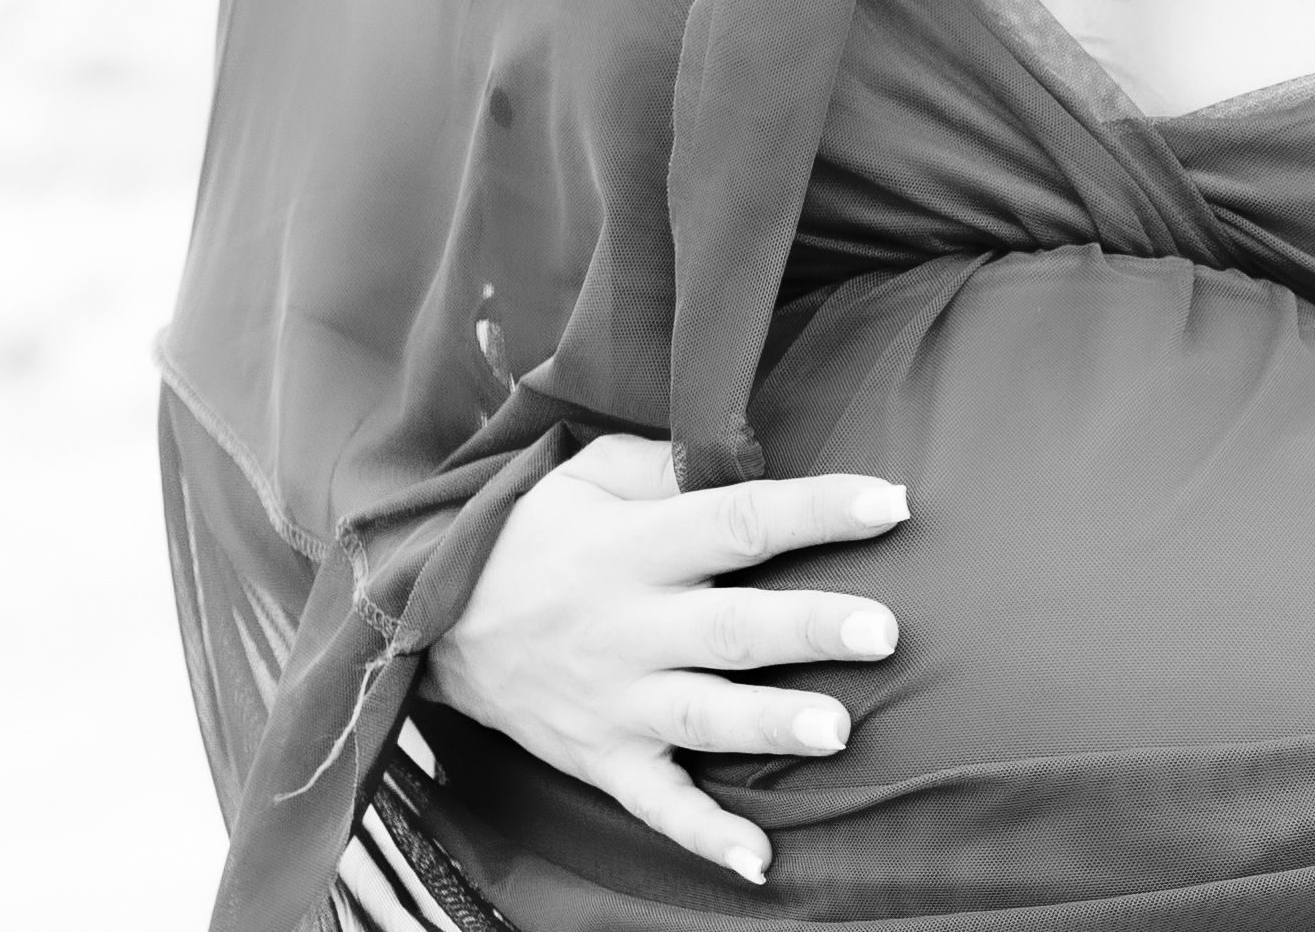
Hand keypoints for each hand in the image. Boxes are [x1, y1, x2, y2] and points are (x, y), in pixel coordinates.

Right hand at [425, 434, 906, 885]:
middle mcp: (630, 626)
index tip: (889, 502)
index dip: (815, 510)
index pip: (738, 521)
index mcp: (635, 546)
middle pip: (733, 627)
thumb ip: (664, 463)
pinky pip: (655, 804)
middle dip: (810, 628)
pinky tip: (759, 860)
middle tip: (885, 629)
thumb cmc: (533, 534)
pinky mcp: (601, 758)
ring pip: (704, 714)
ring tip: (840, 729)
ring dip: (772, 724)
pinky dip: (704, 835)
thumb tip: (743, 454)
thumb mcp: (584, 473)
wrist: (425, 621)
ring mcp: (615, 700)